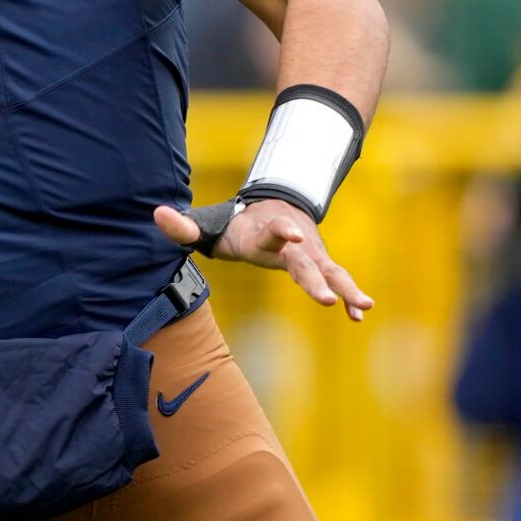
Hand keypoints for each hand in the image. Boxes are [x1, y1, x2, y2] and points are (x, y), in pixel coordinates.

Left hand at [154, 198, 373, 321]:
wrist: (274, 205)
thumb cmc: (236, 224)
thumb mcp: (209, 224)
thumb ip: (184, 224)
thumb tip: (156, 214)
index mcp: (264, 231)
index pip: (273, 229)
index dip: (281, 231)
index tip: (290, 234)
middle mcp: (293, 242)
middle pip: (305, 260)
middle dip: (316, 278)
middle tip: (327, 299)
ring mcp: (310, 252)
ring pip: (330, 270)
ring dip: (346, 288)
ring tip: (363, 306)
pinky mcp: (319, 263)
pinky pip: (336, 279)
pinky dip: (348, 296)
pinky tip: (359, 315)